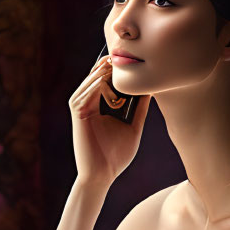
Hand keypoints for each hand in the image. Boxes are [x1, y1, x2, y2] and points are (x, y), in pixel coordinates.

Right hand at [68, 56, 150, 186]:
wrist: (102, 175)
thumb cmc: (116, 156)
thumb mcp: (133, 127)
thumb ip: (140, 109)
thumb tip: (152, 91)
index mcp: (98, 104)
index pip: (105, 79)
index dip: (117, 68)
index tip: (134, 58)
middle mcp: (87, 102)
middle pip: (97, 75)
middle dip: (111, 65)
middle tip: (127, 54)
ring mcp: (81, 106)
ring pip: (92, 80)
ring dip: (105, 72)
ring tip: (118, 63)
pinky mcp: (78, 113)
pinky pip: (87, 92)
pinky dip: (98, 85)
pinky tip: (109, 79)